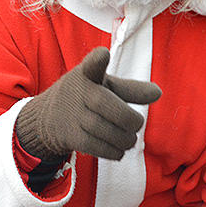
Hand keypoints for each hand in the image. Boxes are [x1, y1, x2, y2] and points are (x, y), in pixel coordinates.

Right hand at [15, 46, 161, 160]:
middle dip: (127, 118)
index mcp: (88, 74)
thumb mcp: (106, 86)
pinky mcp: (69, 136)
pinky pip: (94, 146)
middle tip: (137, 124)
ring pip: (101, 128)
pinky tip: (119, 150)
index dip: (98, 59)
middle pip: (104, 103)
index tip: (104, 54)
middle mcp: (78, 91)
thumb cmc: (87, 97)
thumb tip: (158, 93)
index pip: (91, 64)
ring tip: (130, 139)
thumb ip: (131, 89)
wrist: (47, 118)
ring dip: (123, 138)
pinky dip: (112, 151)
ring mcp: (71, 114)